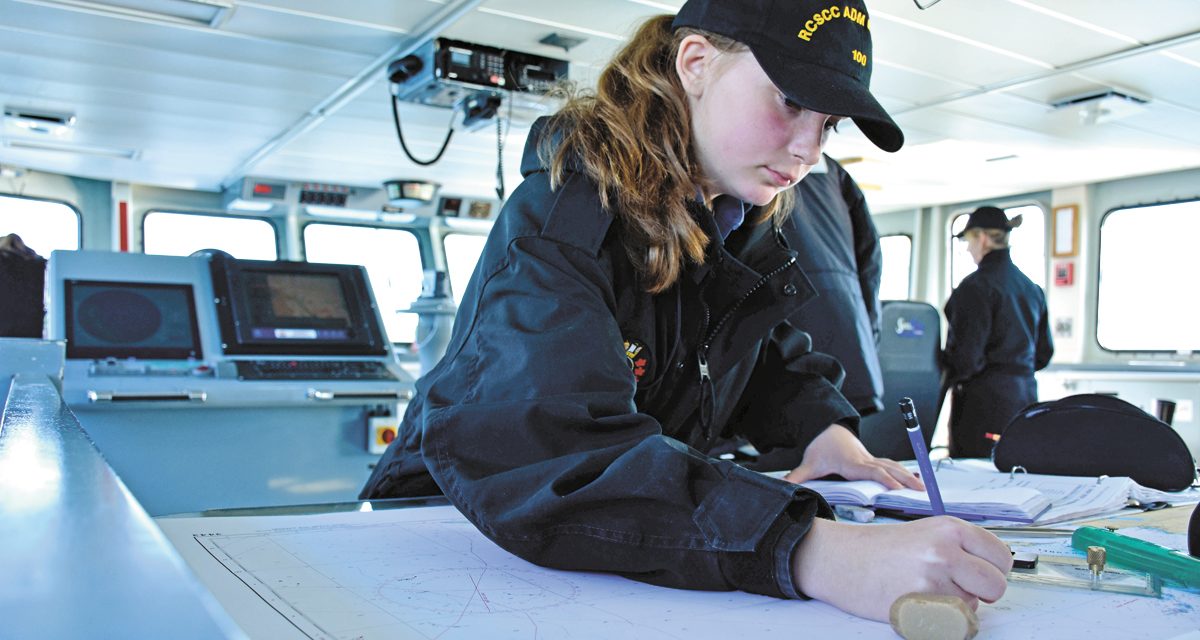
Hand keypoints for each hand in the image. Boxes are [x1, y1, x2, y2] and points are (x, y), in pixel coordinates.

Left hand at [783, 424, 923, 490]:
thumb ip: (797, 477)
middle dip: (905, 479)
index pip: (871, 471)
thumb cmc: (821, 448)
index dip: (885, 479)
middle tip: (921, 490)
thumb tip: (783, 487)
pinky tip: (916, 478)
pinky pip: (892, 465)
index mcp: (851, 463)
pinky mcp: (874, 460)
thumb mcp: (808, 463)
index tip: (898, 488)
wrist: (828, 429)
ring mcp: (871, 459)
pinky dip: (905, 471)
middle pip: (888, 469)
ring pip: (893, 466)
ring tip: (923, 487)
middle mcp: (865, 460)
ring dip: (908, 475)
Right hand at [792, 516, 1012, 620]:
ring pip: (972, 607)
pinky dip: (940, 621)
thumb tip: (992, 568)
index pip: (1001, 556)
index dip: (993, 569)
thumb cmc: (878, 547)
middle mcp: (944, 552)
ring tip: (926, 592)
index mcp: (949, 528)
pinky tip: (919, 605)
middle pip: (996, 585)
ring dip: (955, 606)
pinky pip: (951, 624)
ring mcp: (932, 581)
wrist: (840, 558)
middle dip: (982, 592)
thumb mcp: (925, 532)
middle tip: (959, 587)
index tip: (980, 572)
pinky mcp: (920, 606)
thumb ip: (960, 547)